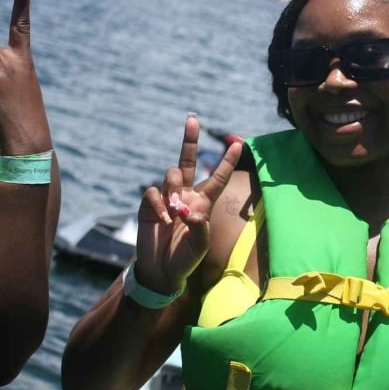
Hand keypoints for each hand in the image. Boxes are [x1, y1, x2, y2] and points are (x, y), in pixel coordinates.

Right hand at [133, 115, 241, 294]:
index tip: (238, 143)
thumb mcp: (200, 245)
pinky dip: (159, 204)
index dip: (227, 162)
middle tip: (192, 118)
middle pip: (187, 160)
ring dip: (174, 189)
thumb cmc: (185, 259)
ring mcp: (167, 198)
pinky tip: (163, 220)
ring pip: (171, 175)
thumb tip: (188, 209)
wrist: (162, 270)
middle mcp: (185, 195)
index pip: (217, 178)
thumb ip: (200, 226)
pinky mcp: (149, 204)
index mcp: (203, 202)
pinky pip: (154, 192)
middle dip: (189, 139)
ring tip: (175, 213)